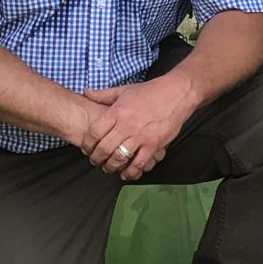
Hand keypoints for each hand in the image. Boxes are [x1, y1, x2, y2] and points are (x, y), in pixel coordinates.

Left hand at [78, 74, 196, 181]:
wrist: (176, 93)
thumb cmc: (150, 91)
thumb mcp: (124, 90)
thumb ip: (103, 95)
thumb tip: (86, 92)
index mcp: (117, 112)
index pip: (94, 132)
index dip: (87, 144)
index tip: (86, 148)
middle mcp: (127, 126)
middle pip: (104, 149)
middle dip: (96, 158)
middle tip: (95, 161)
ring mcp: (141, 137)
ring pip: (119, 158)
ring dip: (111, 167)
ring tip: (108, 167)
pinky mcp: (154, 145)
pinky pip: (139, 163)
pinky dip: (131, 172)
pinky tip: (126, 173)